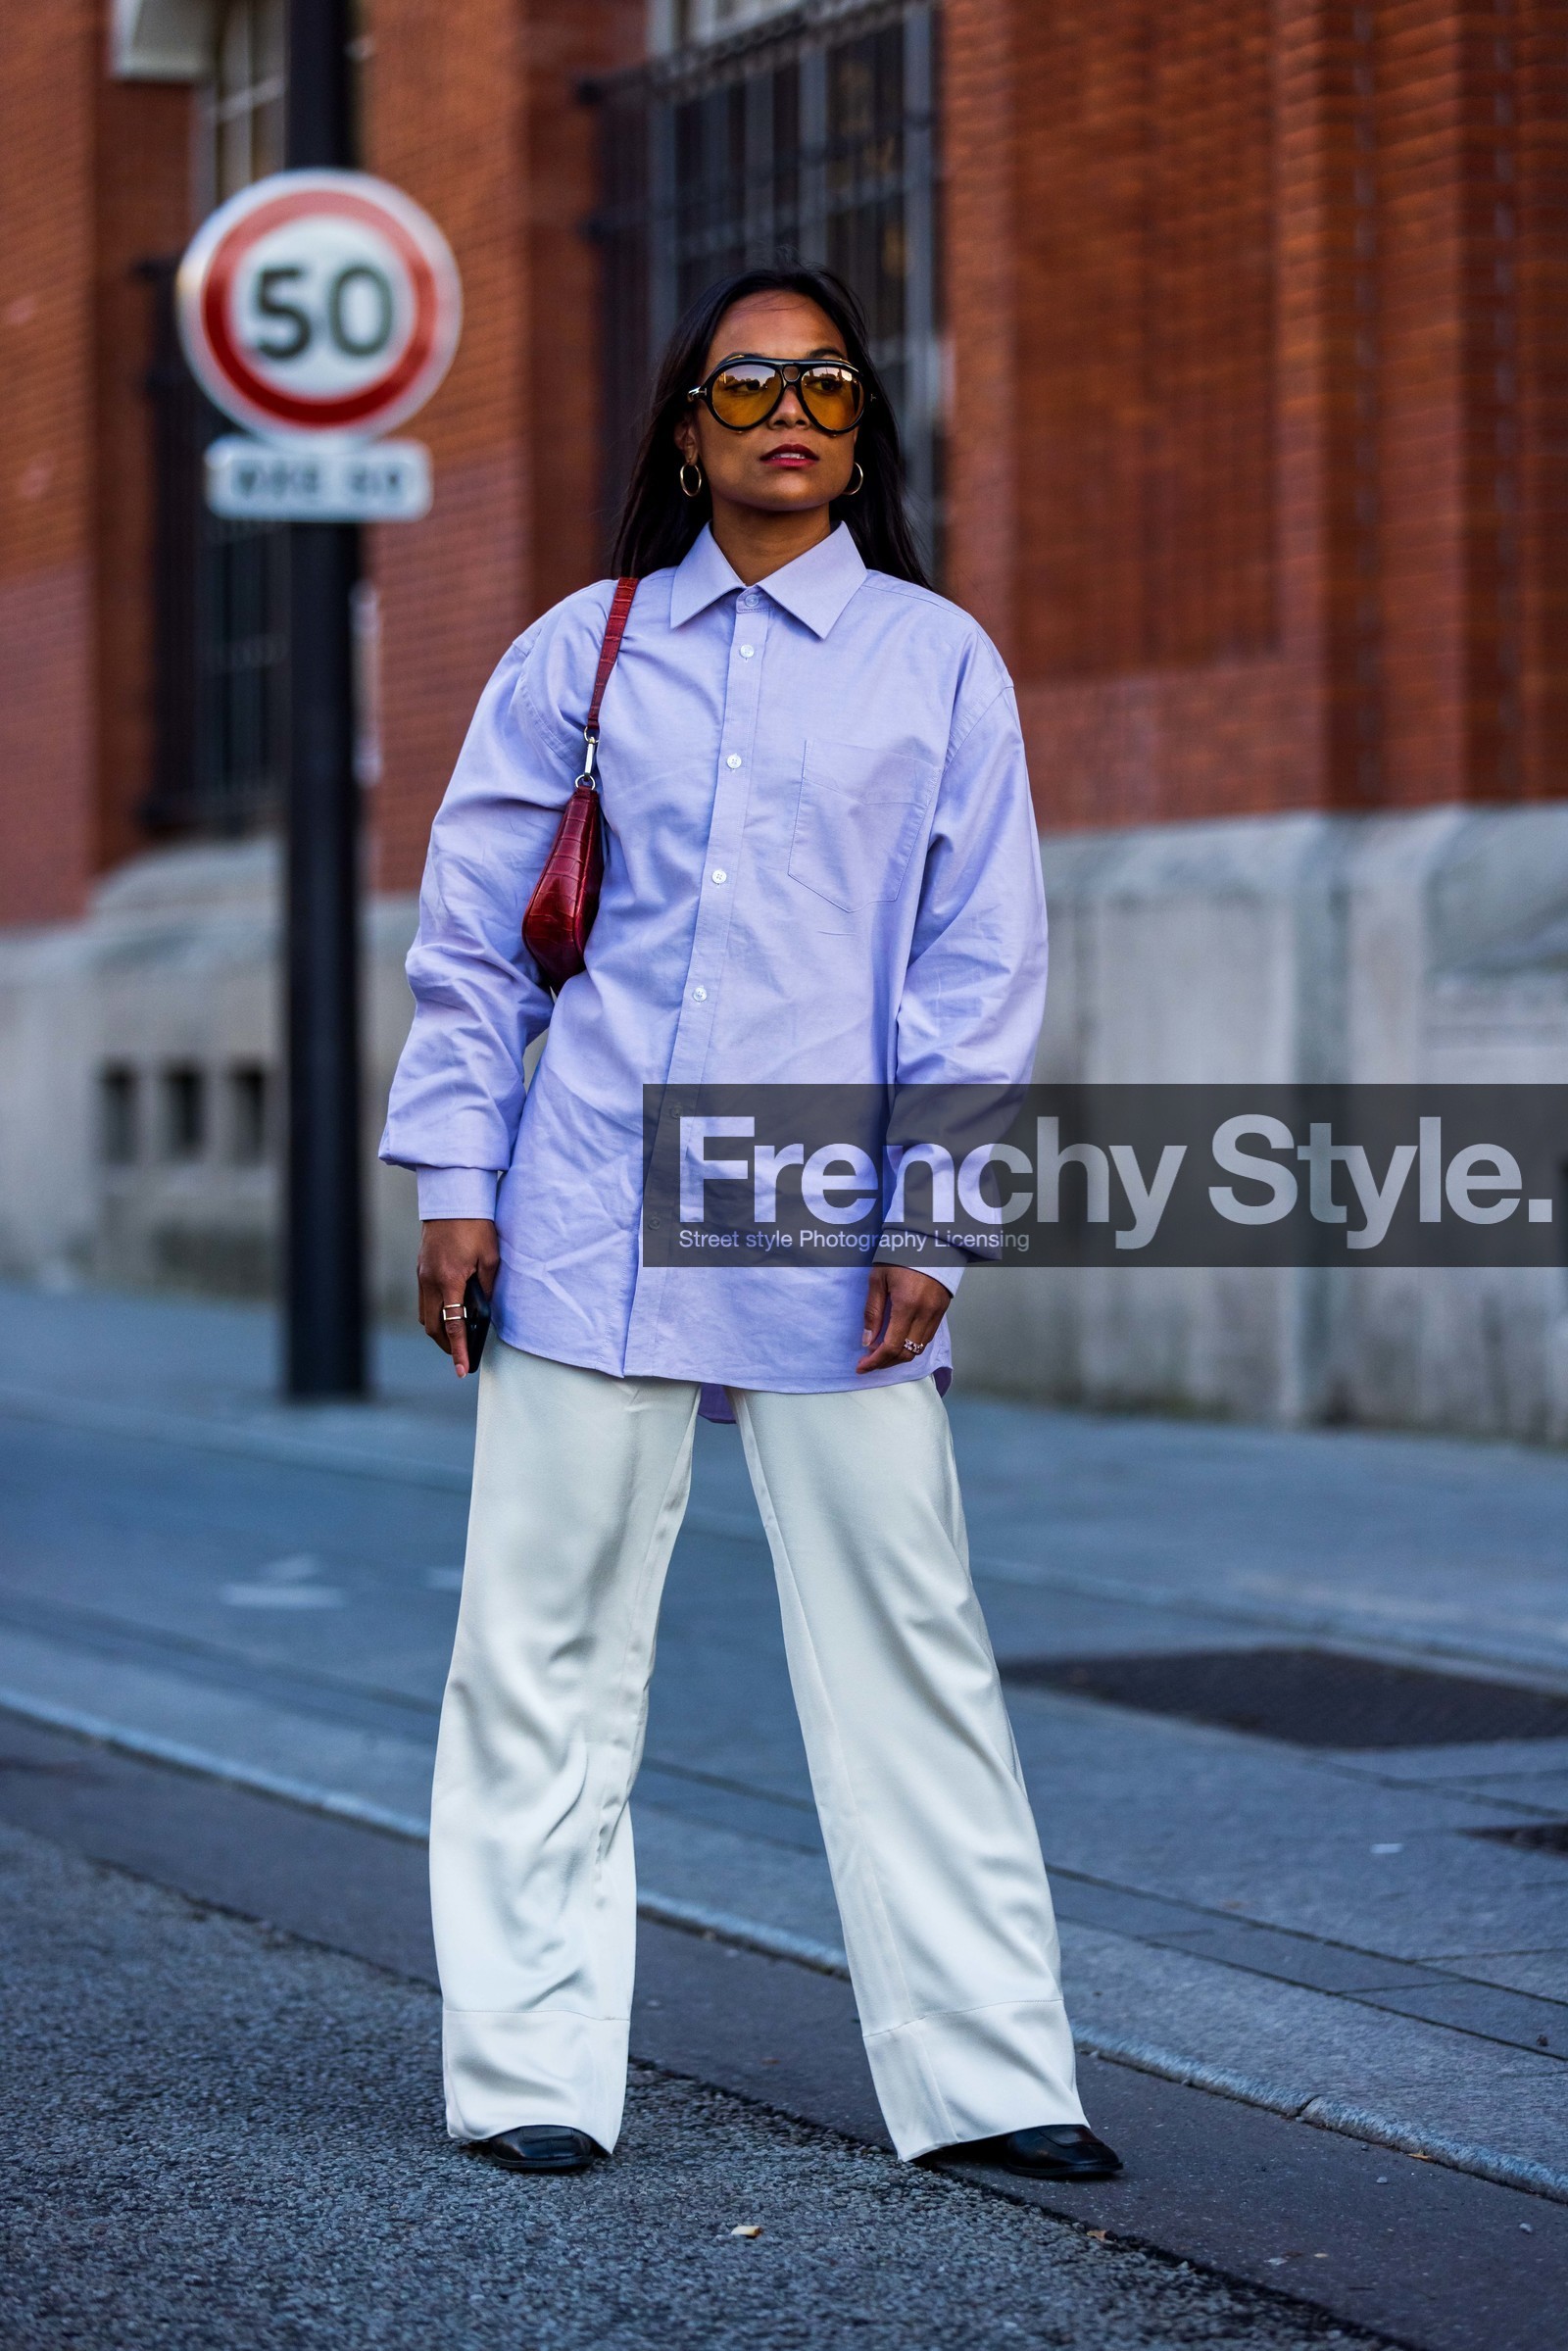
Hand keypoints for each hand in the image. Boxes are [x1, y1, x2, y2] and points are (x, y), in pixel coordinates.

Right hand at [417, 1218, 499, 1378]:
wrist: (452, 1199)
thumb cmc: (476, 1226)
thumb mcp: (491, 1258)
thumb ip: (487, 1288)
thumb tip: (485, 1311)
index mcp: (449, 1280)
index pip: (453, 1325)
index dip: (459, 1350)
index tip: (463, 1370)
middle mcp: (430, 1281)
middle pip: (433, 1327)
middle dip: (447, 1345)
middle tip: (463, 1356)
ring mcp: (422, 1276)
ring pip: (425, 1316)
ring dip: (439, 1330)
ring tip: (457, 1337)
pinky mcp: (420, 1269)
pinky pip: (424, 1301)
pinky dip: (435, 1313)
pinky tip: (450, 1313)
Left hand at [857, 1265, 950, 1374]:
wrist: (928, 1240)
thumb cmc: (899, 1256)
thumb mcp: (878, 1279)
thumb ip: (872, 1312)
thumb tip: (867, 1341)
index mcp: (907, 1305)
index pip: (892, 1346)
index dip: (875, 1361)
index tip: (861, 1366)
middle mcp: (925, 1313)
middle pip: (906, 1353)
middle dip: (885, 1363)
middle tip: (868, 1362)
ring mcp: (937, 1313)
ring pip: (918, 1349)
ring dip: (899, 1356)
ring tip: (881, 1354)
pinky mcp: (943, 1311)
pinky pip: (927, 1338)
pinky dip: (911, 1346)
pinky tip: (898, 1342)